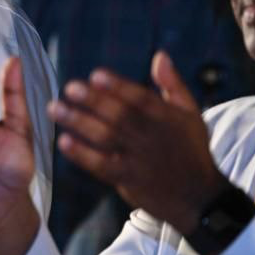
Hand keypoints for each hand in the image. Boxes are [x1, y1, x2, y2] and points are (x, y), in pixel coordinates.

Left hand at [51, 51, 224, 233]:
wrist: (200, 198)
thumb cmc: (191, 150)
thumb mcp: (190, 115)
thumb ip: (173, 84)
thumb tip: (160, 55)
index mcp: (167, 118)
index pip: (141, 98)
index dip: (119, 86)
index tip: (96, 75)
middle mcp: (152, 137)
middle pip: (120, 115)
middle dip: (93, 101)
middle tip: (69, 88)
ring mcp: (139, 160)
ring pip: (106, 138)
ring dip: (79, 122)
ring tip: (54, 109)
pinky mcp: (128, 180)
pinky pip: (102, 166)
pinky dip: (82, 154)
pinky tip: (63, 141)